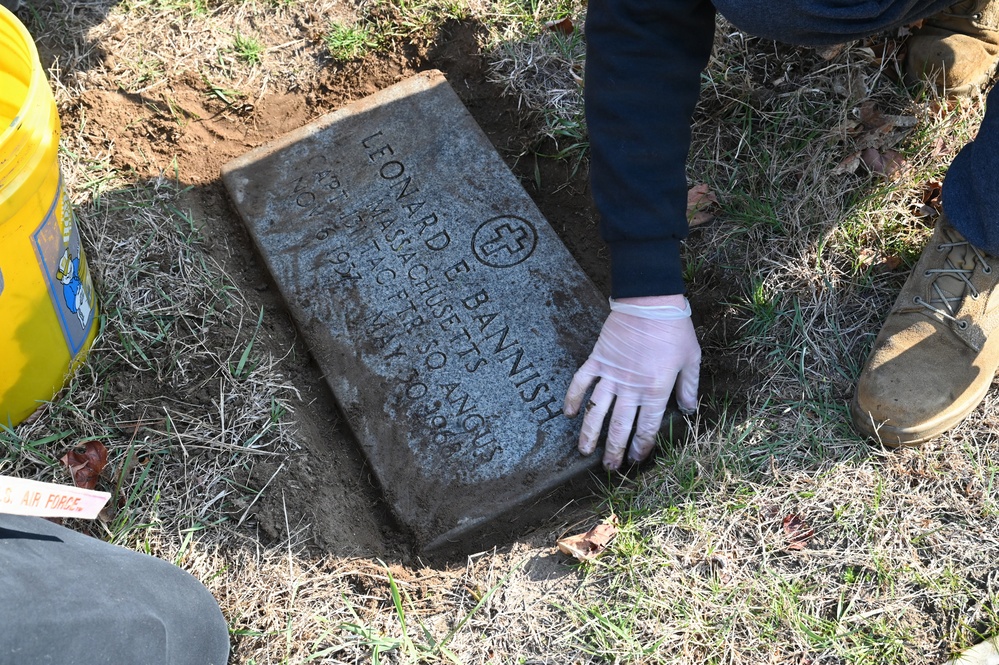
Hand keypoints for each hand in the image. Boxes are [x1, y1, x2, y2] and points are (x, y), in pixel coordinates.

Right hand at [563, 295, 700, 470]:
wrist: (650, 302)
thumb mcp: (691, 360)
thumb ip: (688, 388)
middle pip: (619, 426)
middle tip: (610, 467)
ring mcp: (611, 374)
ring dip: (590, 432)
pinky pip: (581, 382)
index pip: (647, 427)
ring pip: (597, 410)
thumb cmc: (674, 330)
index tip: (636, 459)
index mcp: (655, 390)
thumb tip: (687, 411)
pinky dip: (574, 397)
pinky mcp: (598, 359)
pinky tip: (569, 413)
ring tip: (585, 450)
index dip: (641, 446)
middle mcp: (631, 387)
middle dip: (614, 449)